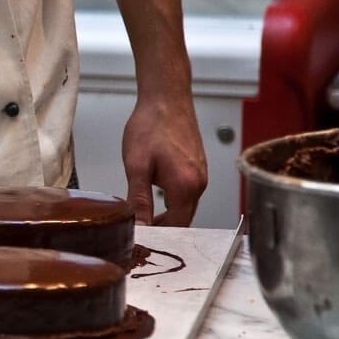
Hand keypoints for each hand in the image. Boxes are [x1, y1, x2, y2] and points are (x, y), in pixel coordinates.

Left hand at [120, 93, 206, 225]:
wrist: (166, 97)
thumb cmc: (151, 125)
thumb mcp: (137, 166)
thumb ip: (139, 199)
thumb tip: (139, 226)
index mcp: (186, 186)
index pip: (176, 226)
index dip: (159, 236)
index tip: (139, 241)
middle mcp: (199, 183)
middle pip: (183, 219)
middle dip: (162, 228)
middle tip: (137, 233)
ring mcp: (201, 174)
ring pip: (184, 206)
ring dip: (166, 215)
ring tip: (141, 218)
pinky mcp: (197, 167)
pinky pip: (186, 193)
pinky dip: (171, 201)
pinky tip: (152, 198)